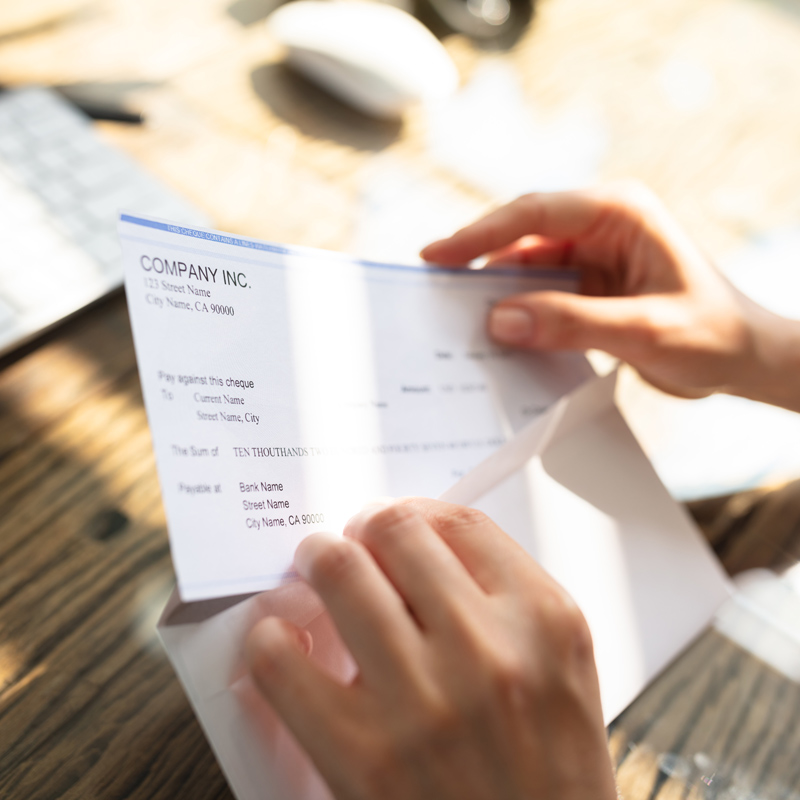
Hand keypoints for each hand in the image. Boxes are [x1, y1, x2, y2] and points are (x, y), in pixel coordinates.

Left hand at [247, 499, 616, 799]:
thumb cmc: (549, 777)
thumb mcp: (559, 672)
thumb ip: (502, 601)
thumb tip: (410, 549)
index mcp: (544, 621)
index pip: (458, 521)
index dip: (412, 512)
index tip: (390, 526)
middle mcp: (487, 649)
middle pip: (393, 530)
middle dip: (359, 529)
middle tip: (345, 545)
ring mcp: (423, 701)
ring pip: (337, 569)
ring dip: (314, 561)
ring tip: (309, 575)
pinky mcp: (363, 757)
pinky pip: (283, 659)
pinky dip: (272, 640)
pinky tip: (283, 644)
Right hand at [421, 183, 799, 410]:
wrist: (744, 360)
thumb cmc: (713, 334)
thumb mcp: (643, 329)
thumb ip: (570, 323)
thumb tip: (499, 321)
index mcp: (619, 213)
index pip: (534, 214)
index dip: (480, 234)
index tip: (437, 255)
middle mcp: (601, 228)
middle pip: (522, 239)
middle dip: (479, 265)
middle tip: (435, 294)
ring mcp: (592, 259)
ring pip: (525, 270)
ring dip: (497, 295)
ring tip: (458, 322)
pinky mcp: (588, 289)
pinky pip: (539, 296)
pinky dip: (517, 315)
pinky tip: (497, 336)